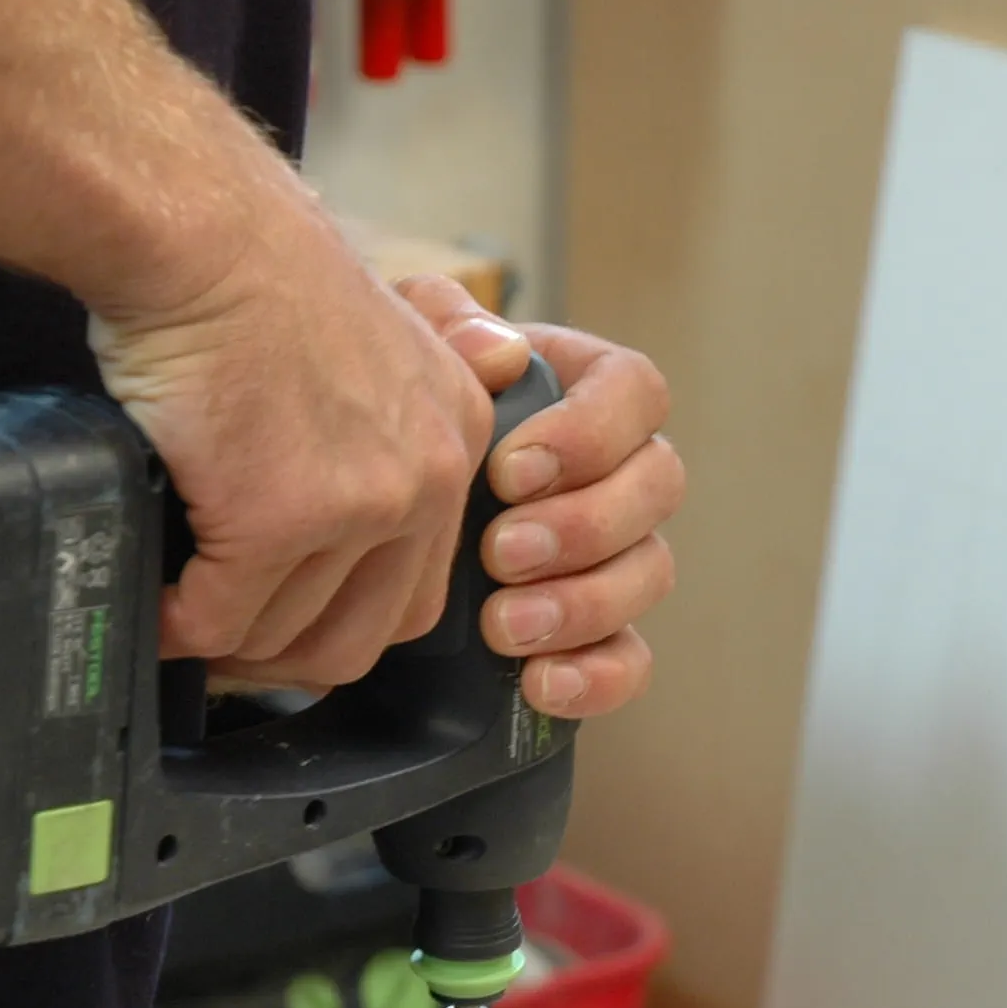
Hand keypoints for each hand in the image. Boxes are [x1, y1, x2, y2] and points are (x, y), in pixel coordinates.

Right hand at [89, 191, 533, 686]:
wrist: (198, 232)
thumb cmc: (252, 271)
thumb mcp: (369, 345)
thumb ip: (385, 426)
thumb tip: (351, 511)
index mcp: (457, 438)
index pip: (417, 591)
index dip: (338, 620)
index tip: (283, 618)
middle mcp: (429, 477)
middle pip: (363, 636)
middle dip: (285, 656)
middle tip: (226, 641)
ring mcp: (360, 503)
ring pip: (286, 635)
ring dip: (224, 640)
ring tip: (180, 615)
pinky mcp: (279, 517)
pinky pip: (221, 617)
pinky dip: (179, 627)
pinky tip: (156, 606)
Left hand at [399, 280, 680, 719]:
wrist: (348, 525)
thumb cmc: (383, 419)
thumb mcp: (395, 353)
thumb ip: (441, 327)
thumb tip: (500, 350)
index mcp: (580, 393)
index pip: (636, 393)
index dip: (592, 432)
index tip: (512, 469)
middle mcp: (613, 473)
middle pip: (657, 487)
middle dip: (584, 526)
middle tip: (501, 553)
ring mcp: (611, 557)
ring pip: (649, 575)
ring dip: (583, 603)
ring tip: (504, 625)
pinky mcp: (593, 635)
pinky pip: (629, 661)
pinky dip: (594, 676)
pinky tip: (538, 680)